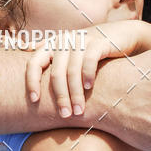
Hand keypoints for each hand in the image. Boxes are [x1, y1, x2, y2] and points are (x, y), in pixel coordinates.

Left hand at [26, 23, 150, 117]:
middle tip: (65, 115)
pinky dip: (87, 75)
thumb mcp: (70, 53)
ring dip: (75, 93)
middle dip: (61, 97)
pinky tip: (89, 88)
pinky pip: (89, 60)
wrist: (122, 36)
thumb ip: (51, 59)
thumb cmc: (92, 52)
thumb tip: (28, 67)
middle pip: (56, 73)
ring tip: (79, 110)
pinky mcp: (98, 41)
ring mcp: (81, 39)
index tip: (34, 100)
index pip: (34, 63)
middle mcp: (64, 40)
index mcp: (53, 44)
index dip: (32, 82)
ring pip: (72, 71)